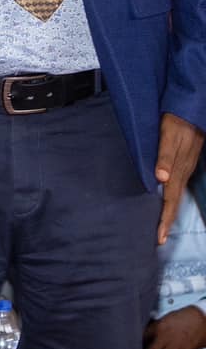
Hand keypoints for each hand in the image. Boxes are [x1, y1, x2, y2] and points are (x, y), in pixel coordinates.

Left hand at [157, 114, 205, 243]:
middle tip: (159, 240)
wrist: (189, 108)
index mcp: (178, 169)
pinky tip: (167, 204)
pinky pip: (178, 186)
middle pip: (174, 201)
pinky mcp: (186, 163)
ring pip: (177, 195)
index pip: (170, 199)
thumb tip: (161, 178)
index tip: (159, 236)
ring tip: (162, 228)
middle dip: (166, 221)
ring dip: (169, 212)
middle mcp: (183, 172)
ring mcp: (186, 168)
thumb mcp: (168, 136)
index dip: (164, 218)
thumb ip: (164, 156)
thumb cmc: (175, 122)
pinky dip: (172, 199)